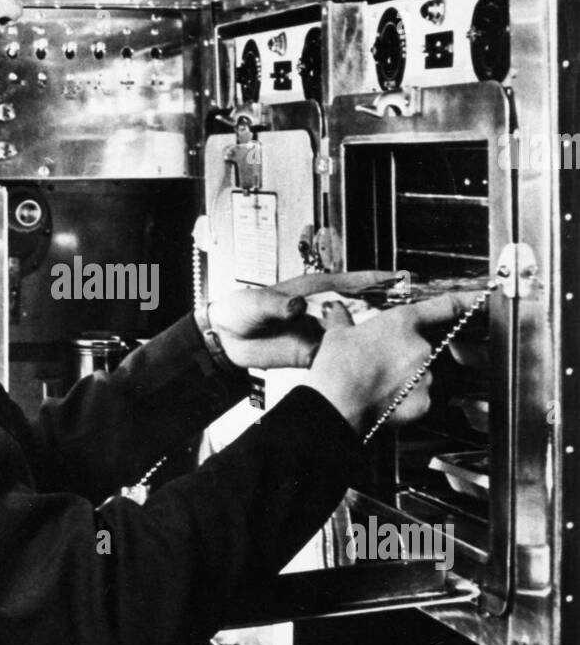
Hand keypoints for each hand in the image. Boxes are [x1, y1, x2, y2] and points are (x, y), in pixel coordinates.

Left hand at [207, 272, 399, 370]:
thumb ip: (276, 304)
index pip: (353, 282)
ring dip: (379, 338)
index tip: (405, 278)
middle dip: (391, 310)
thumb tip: (295, 306)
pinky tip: (378, 366)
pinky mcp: (315, 353)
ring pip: (358, 334)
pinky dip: (359, 360)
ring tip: (406, 342)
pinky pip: (342, 356)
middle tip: (417, 316)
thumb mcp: (256, 304)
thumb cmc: (240, 310)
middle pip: (365, 308)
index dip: (379, 279)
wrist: (226, 341)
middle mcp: (323, 310)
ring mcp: (321, 333)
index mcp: (314, 290)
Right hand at [308, 291, 486, 433]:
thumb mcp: (336, 335)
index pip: (445, 307)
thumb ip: (342, 320)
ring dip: (405, 379)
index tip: (483, 296)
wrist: (337, 403)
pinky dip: (405, 401)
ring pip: (422, 375)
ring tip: (376, 387)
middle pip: (425, 348)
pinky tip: (384, 402)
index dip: (467, 300)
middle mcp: (421, 347)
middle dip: (406, 356)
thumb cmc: (336, 367)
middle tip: (378, 366)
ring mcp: (427, 375)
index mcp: (403, 323)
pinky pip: (420, 399)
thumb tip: (335, 310)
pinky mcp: (425, 402)